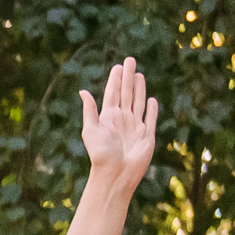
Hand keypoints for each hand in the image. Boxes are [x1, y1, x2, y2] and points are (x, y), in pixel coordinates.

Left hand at [78, 56, 160, 196]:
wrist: (116, 174)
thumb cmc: (101, 154)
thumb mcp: (91, 130)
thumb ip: (90, 110)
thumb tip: (83, 91)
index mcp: (108, 117)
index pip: (113, 93)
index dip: (115, 79)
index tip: (118, 66)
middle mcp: (122, 119)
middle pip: (126, 93)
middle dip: (128, 77)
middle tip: (130, 60)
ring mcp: (135, 126)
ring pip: (138, 102)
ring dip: (139, 88)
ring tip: (139, 74)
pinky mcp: (147, 135)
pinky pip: (151, 118)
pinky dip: (152, 109)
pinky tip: (151, 100)